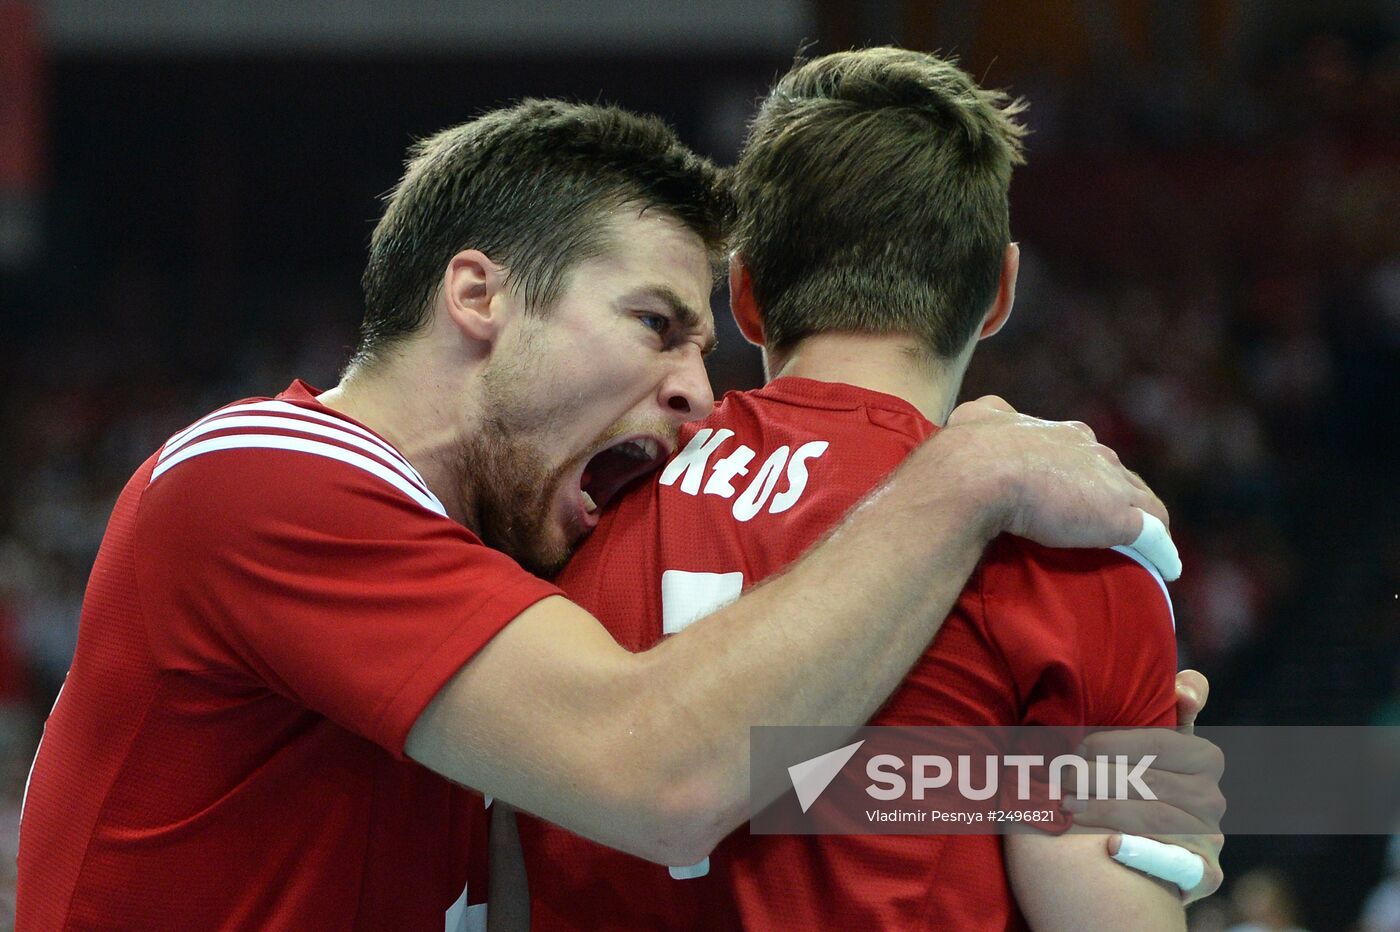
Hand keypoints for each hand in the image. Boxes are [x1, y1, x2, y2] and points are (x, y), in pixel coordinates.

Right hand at [941, 397, 1175, 572]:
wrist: (979, 472)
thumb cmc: (974, 449)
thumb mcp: (980, 417)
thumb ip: (992, 415)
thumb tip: (990, 412)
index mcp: (1064, 434)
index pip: (1089, 454)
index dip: (1089, 474)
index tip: (1082, 493)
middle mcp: (1093, 452)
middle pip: (1120, 476)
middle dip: (1119, 495)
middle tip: (1110, 523)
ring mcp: (1110, 485)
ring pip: (1144, 502)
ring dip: (1149, 523)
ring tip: (1151, 548)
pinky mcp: (1118, 519)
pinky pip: (1154, 536)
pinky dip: (1163, 551)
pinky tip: (1168, 568)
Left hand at [1070, 717, 1224, 904]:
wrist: (1147, 844)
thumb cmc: (1142, 775)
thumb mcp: (1156, 738)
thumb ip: (1173, 705)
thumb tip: (1185, 690)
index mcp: (1206, 757)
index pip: (1159, 743)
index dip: (1114, 743)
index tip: (1077, 745)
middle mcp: (1213, 798)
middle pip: (1149, 781)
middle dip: (1097, 776)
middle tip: (1060, 775)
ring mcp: (1210, 836)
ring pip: (1152, 816)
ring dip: (1103, 809)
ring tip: (1065, 804)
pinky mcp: (1204, 873)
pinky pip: (1172, 862)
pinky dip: (1140, 852)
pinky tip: (1109, 847)